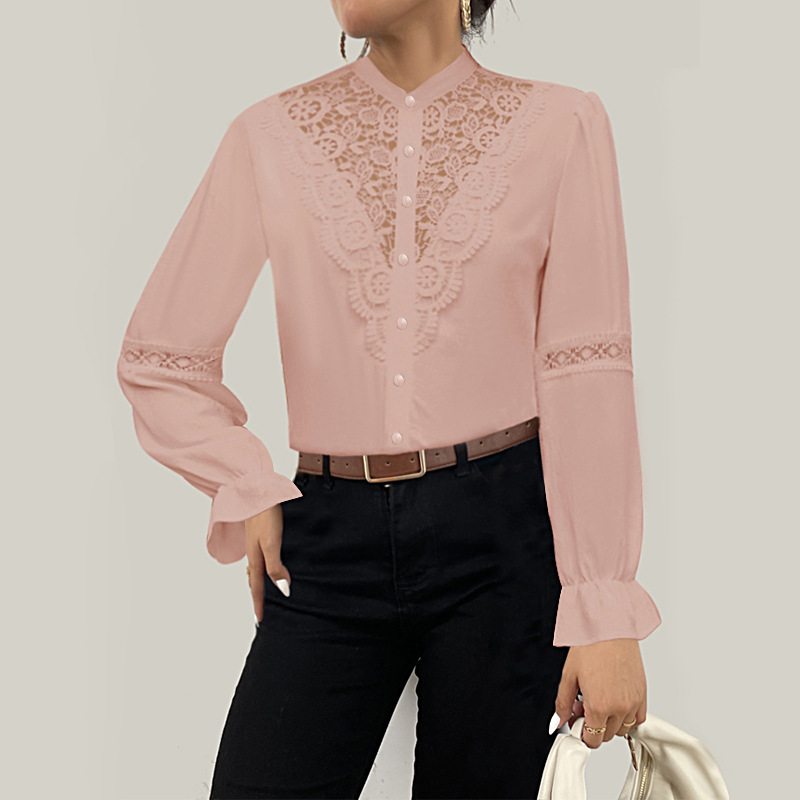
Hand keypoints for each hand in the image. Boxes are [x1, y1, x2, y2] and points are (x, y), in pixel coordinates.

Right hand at [245, 504, 291, 623]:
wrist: (256, 491)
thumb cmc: (265, 516)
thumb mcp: (272, 544)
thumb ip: (276, 567)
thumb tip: (283, 590)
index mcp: (255, 558)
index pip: (256, 588)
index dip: (259, 604)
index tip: (260, 621)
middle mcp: (253, 552)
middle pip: (253, 580)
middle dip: (256, 596)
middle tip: (258, 610)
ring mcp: (255, 542)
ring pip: (255, 568)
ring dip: (257, 581)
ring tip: (260, 591)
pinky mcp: (260, 533)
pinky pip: (258, 556)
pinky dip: (261, 566)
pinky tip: (266, 561)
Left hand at [553, 638, 646, 748]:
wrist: (610, 629)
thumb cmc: (590, 647)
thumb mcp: (569, 675)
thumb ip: (563, 703)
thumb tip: (560, 720)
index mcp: (599, 706)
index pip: (593, 740)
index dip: (582, 733)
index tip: (578, 722)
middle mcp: (619, 708)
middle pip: (607, 736)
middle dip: (594, 725)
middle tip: (585, 705)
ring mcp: (633, 703)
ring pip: (623, 729)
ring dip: (611, 722)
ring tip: (601, 700)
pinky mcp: (643, 695)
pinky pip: (638, 719)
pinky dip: (627, 717)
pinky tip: (616, 701)